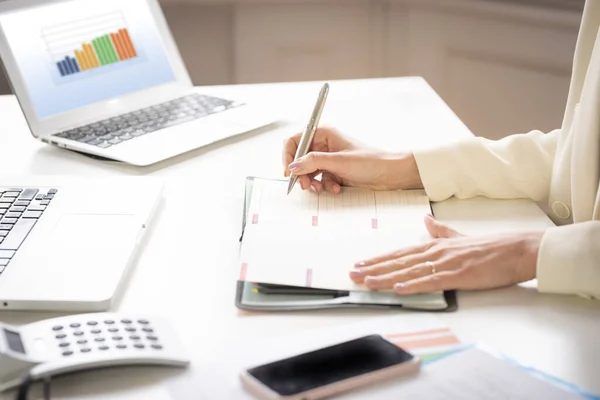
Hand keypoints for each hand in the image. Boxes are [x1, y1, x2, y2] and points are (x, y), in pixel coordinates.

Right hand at [282, 127, 422, 193]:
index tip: (289, 171)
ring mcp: (329, 159)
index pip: (295, 140)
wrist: (391, 174)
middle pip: (300, 159)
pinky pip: (320, 179)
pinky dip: (325, 186)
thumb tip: (293, 166)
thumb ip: (314, 163)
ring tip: (322, 188)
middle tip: (304, 185)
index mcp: (324, 133)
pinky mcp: (334, 171)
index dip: (289, 156)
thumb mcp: (339, 162)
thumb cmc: (371, 161)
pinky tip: (336, 188)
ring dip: (313, 182)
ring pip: (308, 171)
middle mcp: (324, 145)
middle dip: (301, 173)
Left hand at [349, 214, 543, 294]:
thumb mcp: (459, 235)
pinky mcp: (458, 276)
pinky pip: (431, 282)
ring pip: (409, 272)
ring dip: (386, 278)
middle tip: (353, 273)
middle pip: (398, 262)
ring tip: (367, 282)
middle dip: (374, 268)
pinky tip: (398, 289)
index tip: (362, 262)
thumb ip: (440, 230)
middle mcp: (436, 252)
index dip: (379, 258)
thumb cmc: (489, 246)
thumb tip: (426, 219)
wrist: (515, 249)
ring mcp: (446, 264)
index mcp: (435, 245)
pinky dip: (412, 286)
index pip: (400, 253)